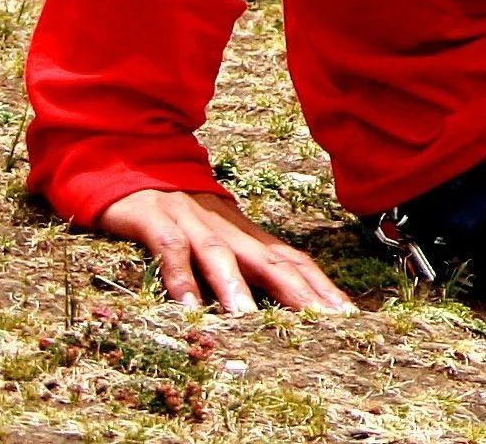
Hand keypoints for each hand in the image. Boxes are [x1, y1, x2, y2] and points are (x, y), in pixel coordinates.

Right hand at [97, 186, 357, 314]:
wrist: (137, 162)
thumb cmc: (181, 213)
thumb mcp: (218, 240)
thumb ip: (241, 267)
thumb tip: (271, 302)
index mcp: (247, 236)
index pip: (294, 262)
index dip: (321, 288)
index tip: (348, 316)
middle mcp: (229, 230)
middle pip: (271, 262)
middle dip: (300, 292)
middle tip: (324, 322)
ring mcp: (194, 224)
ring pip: (221, 257)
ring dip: (235, 287)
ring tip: (250, 319)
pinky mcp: (157, 221)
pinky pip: (171, 251)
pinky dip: (179, 277)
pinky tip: (187, 305)